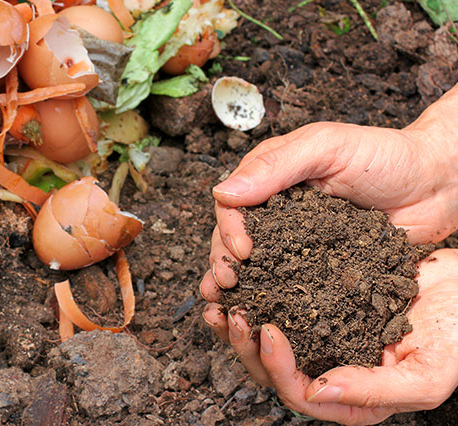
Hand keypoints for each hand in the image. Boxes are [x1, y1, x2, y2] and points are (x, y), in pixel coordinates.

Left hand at [202, 248, 457, 424]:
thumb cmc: (456, 335)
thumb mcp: (427, 374)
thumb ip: (375, 390)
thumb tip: (317, 391)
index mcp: (351, 397)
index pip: (299, 394)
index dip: (277, 367)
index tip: (267, 330)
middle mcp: (329, 370)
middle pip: (272, 370)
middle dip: (245, 345)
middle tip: (232, 312)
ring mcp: (321, 337)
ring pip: (267, 340)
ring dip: (240, 323)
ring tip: (221, 298)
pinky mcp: (316, 305)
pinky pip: (277, 304)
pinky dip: (256, 294)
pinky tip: (241, 278)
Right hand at [204, 117, 457, 292]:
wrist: (437, 184)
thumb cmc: (386, 155)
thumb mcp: (327, 147)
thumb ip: (276, 166)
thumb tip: (222, 192)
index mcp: (271, 178)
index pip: (232, 204)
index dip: (228, 228)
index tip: (242, 250)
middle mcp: (277, 211)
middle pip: (234, 238)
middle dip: (223, 261)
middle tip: (227, 284)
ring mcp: (296, 241)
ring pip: (255, 265)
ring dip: (238, 285)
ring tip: (227, 306)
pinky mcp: (318, 267)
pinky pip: (289, 284)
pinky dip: (271, 299)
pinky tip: (260, 315)